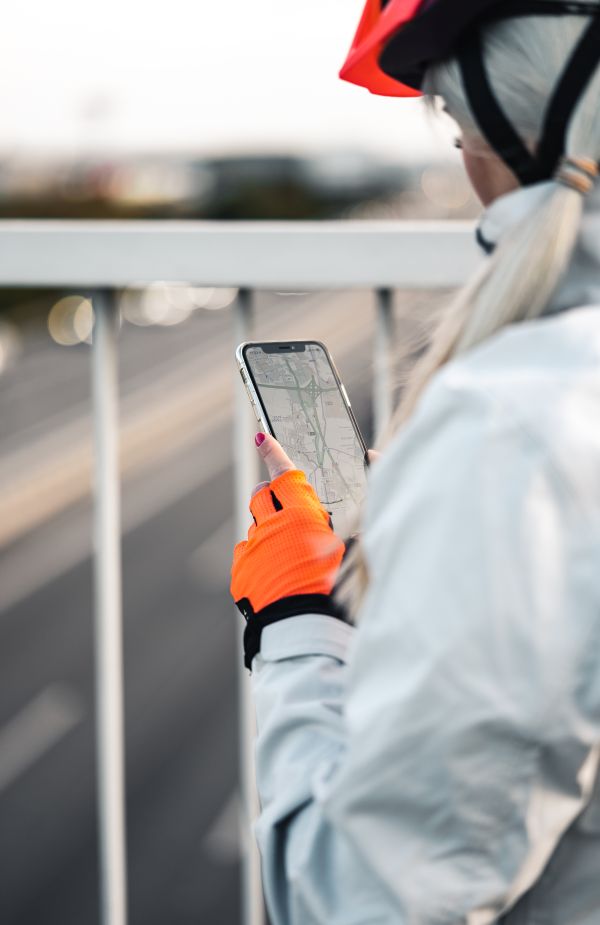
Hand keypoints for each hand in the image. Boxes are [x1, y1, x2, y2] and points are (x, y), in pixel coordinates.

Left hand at [230, 433, 345, 668]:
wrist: (300, 628)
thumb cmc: (334, 588)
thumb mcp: (349, 550)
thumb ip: (339, 522)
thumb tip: (331, 507)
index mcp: (300, 517)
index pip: (284, 474)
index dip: (273, 453)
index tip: (263, 439)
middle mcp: (270, 527)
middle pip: (261, 494)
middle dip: (271, 495)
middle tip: (287, 508)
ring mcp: (252, 549)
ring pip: (255, 525)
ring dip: (268, 530)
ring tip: (288, 553)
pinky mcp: (240, 570)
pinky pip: (246, 553)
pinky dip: (259, 556)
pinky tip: (276, 573)